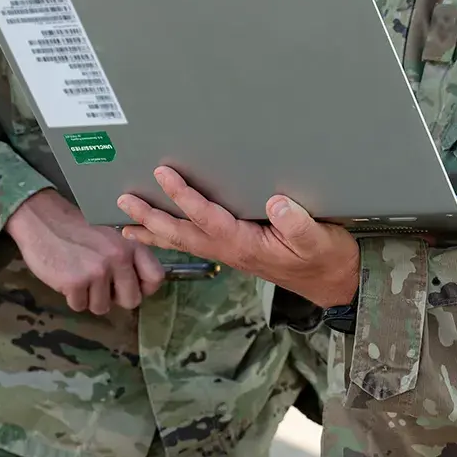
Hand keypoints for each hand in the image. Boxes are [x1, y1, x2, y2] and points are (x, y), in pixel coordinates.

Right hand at [6, 189, 164, 313]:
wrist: (44, 220)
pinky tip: (67, 276)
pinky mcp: (75, 282)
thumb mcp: (112, 236)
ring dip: (91, 297)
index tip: (130, 286)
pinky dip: (73, 297)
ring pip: (103, 307)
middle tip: (101, 283)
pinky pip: (80, 306)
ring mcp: (97, 271)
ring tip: (81, 274)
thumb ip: (129, 257)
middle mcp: (119, 258)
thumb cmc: (78, 230)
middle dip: (116, 298)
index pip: (156, 278)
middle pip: (132, 301)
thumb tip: (142, 287)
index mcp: (131, 245)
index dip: (144, 288)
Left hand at [118, 167, 359, 307]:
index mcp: (246, 244)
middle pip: (182, 234)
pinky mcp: (235, 251)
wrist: (334, 281)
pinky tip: (163, 232)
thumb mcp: (318, 239)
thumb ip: (298, 223)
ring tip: (126, 226)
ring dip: (154, 231)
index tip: (163, 174)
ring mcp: (231, 253)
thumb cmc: (326, 257)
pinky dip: (173, 237)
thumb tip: (275, 203)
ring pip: (185, 242)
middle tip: (123, 204)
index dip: (184, 196)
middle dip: (151, 218)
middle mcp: (231, 250)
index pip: (207, 217)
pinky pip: (195, 243)